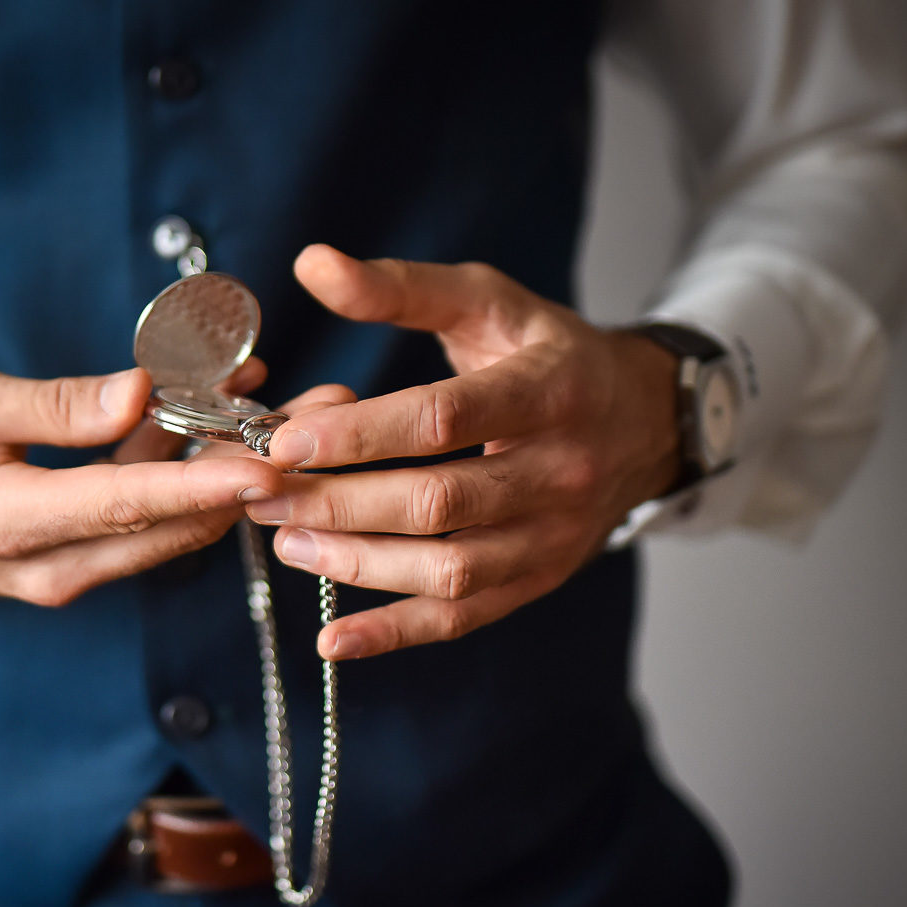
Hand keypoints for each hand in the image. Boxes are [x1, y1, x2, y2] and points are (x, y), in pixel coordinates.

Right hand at [0, 363, 285, 602]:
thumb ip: (50, 406)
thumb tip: (137, 392)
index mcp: (11, 524)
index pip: (124, 505)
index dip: (203, 487)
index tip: (268, 466)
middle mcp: (56, 566)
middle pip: (174, 523)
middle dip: (257, 471)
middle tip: (331, 413)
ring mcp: (75, 572)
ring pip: (173, 523)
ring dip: (235, 466)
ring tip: (300, 402)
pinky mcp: (86, 561)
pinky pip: (151, 518)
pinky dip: (191, 468)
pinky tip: (227, 407)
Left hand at [244, 244, 683, 659]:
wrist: (643, 419)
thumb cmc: (548, 354)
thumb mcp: (488, 301)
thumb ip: (400, 287)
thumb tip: (312, 264)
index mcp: (548, 390)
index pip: (444, 419)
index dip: (359, 434)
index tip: (283, 440)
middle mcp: (559, 470)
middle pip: (437, 502)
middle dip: (338, 503)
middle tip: (263, 494)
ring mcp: (552, 535)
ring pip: (447, 569)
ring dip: (355, 563)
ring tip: (285, 540)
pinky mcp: (538, 579)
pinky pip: (462, 617)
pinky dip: (393, 634)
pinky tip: (332, 642)